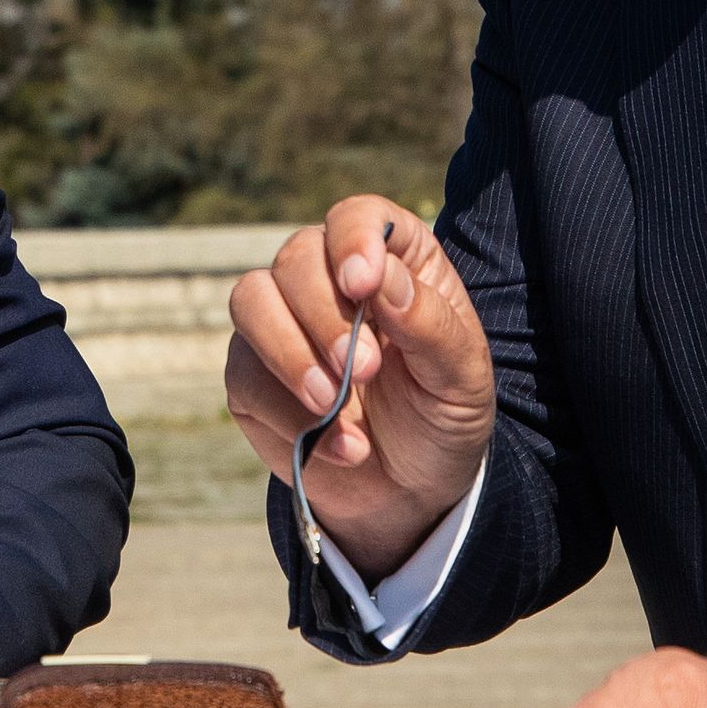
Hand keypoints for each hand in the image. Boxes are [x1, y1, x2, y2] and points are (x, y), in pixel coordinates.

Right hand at [223, 198, 495, 578]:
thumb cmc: (442, 415)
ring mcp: (283, 322)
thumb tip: (379, 277)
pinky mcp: (252, 373)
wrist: (409, 489)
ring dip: (289, 353)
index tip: (361, 284)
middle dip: (324, 316)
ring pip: (251, 299)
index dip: (352, 241)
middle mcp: (329, 278)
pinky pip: (244, 371)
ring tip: (333, 405)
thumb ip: (429, 323)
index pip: (357, 218)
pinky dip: (288, 412)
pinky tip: (339, 445)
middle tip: (363, 371)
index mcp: (391, 260)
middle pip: (297, 257)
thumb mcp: (462, 377)